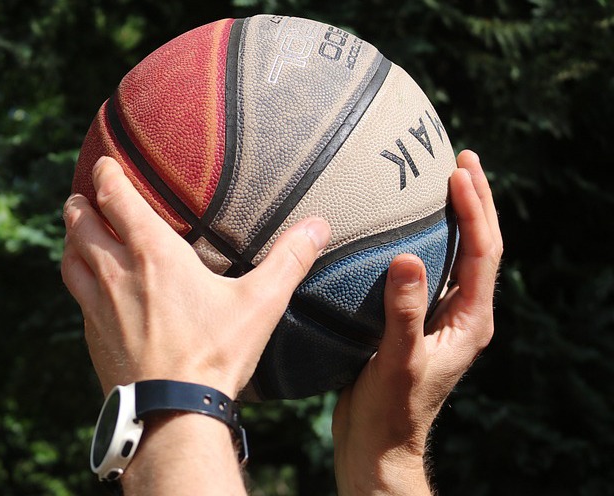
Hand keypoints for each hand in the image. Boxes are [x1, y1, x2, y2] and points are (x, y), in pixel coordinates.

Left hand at [61, 156, 330, 398]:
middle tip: (85, 196)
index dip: (107, 175)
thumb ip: (288, 260)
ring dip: (70, 239)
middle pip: (81, 223)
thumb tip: (318, 226)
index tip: (105, 163)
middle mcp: (115, 273)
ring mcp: (97, 306)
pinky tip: (90, 290)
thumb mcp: (259, 304)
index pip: (116, 198)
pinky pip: (76, 297)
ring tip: (76, 233)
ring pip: (69, 258)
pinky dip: (78, 281)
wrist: (170, 413)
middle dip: (81, 204)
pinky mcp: (91, 336)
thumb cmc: (214, 355)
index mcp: (152, 254)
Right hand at [331, 150, 502, 494]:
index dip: (475, 209)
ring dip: (453, 216)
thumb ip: (404, 310)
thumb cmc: (392, 408)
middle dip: (475, 201)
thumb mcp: (398, 358)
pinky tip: (402, 228)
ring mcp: (440, 317)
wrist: (378, 442)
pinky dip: (423, 239)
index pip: (484, 252)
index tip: (459, 171)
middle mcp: (462, 313)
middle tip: (462, 158)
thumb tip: (408, 259)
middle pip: (479, 246)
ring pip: (455, 255)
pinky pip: (428, 270)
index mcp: (471, 320)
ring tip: (441, 180)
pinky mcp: (415, 321)